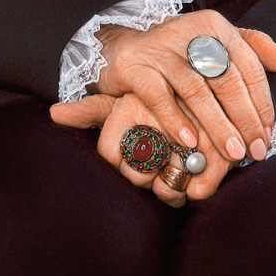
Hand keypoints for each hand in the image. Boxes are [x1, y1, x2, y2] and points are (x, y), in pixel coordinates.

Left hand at [50, 89, 233, 208]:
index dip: (120, 165)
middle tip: (158, 162)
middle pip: (136, 176)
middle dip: (145, 178)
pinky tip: (196, 177)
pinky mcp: (222, 148)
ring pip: (165, 188)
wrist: (220, 83)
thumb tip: (53, 113)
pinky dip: (197, 191)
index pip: (109, 154)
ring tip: (175, 169)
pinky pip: (198, 190)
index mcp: (132, 103)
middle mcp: (160, 117)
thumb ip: (91, 109)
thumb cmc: (161, 100)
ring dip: (169, 188)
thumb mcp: (127, 98)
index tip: (133, 156)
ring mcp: (193, 134)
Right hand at [89, 8, 275, 168]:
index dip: (261, 102)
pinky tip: (190, 142)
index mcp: (216, 26)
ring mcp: (162, 50)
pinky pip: (160, 96)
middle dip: (245, 119)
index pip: (247, 66)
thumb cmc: (180, 52)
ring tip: (232, 154)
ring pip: (197, 90)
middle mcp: (190, 33)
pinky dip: (176, 121)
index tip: (268, 134)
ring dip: (218, 126)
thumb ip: (255, 49)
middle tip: (255, 150)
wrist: (124, 48)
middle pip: (226, 79)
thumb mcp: (217, 42)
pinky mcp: (137, 67)